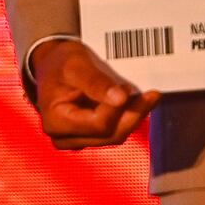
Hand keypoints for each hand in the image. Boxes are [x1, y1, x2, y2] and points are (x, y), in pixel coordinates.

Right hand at [28, 39, 158, 150]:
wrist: (53, 65)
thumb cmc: (60, 63)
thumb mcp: (76, 65)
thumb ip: (96, 82)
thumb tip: (120, 99)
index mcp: (56, 122)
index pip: (98, 124)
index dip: (118, 108)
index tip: (128, 88)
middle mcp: (65, 138)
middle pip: (110, 134)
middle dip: (133, 114)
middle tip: (151, 94)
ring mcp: (78, 140)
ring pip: (115, 135)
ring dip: (134, 116)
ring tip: (147, 97)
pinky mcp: (89, 137)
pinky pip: (114, 131)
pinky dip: (127, 117)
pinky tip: (138, 103)